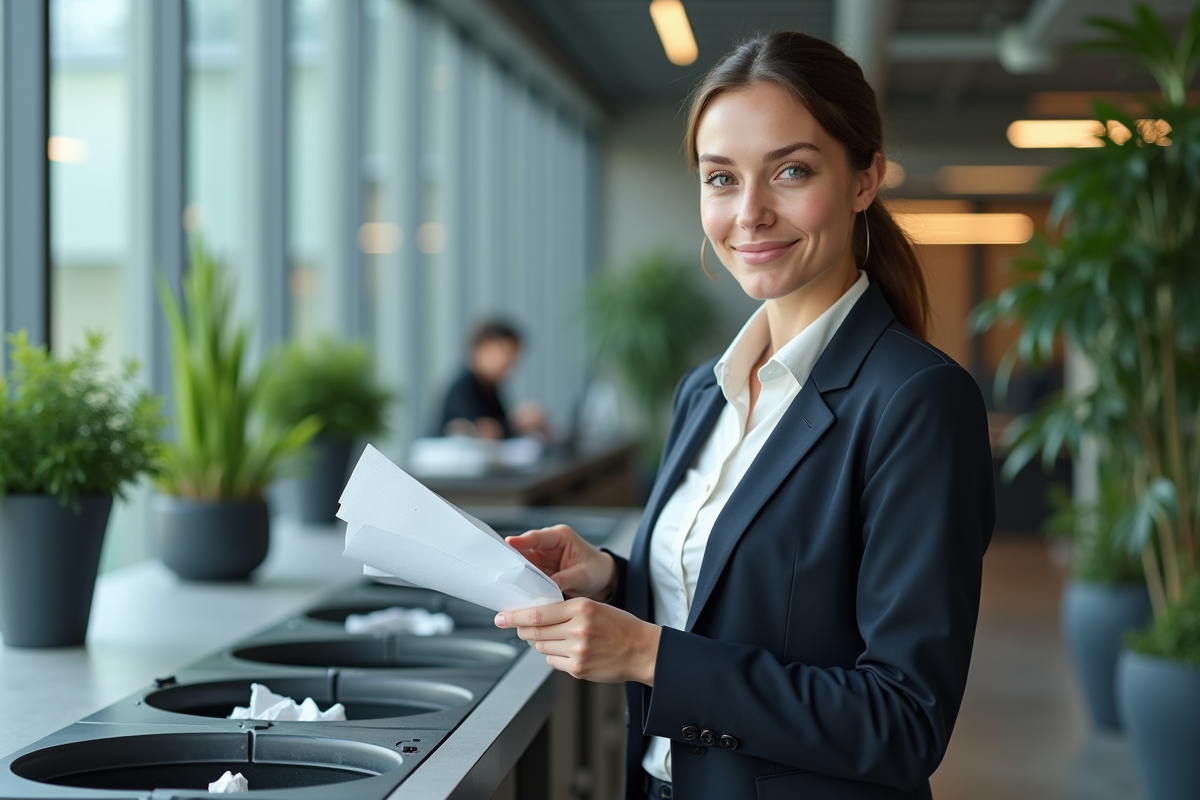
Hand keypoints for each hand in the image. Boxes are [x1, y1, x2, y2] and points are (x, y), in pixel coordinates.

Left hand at [495, 599, 659, 684]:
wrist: (643, 650)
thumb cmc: (620, 626)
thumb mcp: (593, 607)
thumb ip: (565, 610)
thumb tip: (534, 616)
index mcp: (581, 608)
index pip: (538, 613)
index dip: (515, 616)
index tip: (500, 617)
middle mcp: (578, 629)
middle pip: (535, 632)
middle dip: (522, 630)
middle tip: (519, 628)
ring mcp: (578, 651)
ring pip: (541, 647)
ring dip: (540, 642)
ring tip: (556, 638)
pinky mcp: (579, 669)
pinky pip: (553, 662)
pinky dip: (554, 656)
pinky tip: (568, 651)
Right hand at [505, 525, 616, 600]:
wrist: (602, 581)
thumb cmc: (596, 570)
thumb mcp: (584, 574)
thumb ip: (567, 578)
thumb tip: (550, 586)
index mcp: (560, 537)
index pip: (537, 537)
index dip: (522, 540)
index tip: (509, 542)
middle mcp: (546, 546)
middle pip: (524, 551)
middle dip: (512, 560)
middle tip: (500, 569)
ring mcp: (541, 560)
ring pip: (521, 566)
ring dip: (515, 575)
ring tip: (504, 585)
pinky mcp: (538, 574)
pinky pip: (526, 578)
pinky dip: (521, 586)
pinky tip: (515, 594)